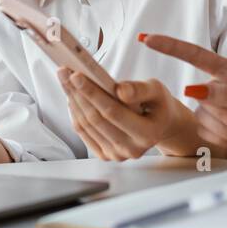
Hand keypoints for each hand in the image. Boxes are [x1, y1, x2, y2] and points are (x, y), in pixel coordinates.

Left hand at [58, 69, 194, 160]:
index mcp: (147, 134)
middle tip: (65, 72)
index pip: (113, 112)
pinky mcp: (105, 155)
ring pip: (86, 125)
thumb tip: (120, 91)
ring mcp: (116, 155)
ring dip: (73, 101)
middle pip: (96, 119)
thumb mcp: (157, 91)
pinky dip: (75, 113)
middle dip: (77, 93)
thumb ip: (140, 90)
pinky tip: (72, 96)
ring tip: (65, 80)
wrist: (161, 125)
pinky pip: (84, 132)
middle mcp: (131, 149)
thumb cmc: (158, 105)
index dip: (92, 93)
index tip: (76, 75)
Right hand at [138, 33, 226, 151]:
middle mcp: (215, 86)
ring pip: (203, 118)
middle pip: (202, 98)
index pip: (193, 54)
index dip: (169, 46)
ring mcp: (209, 106)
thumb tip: (191, 89)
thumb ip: (223, 94)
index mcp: (226, 70)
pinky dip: (224, 137)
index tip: (147, 38)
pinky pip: (205, 132)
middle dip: (226, 115)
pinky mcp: (207, 124)